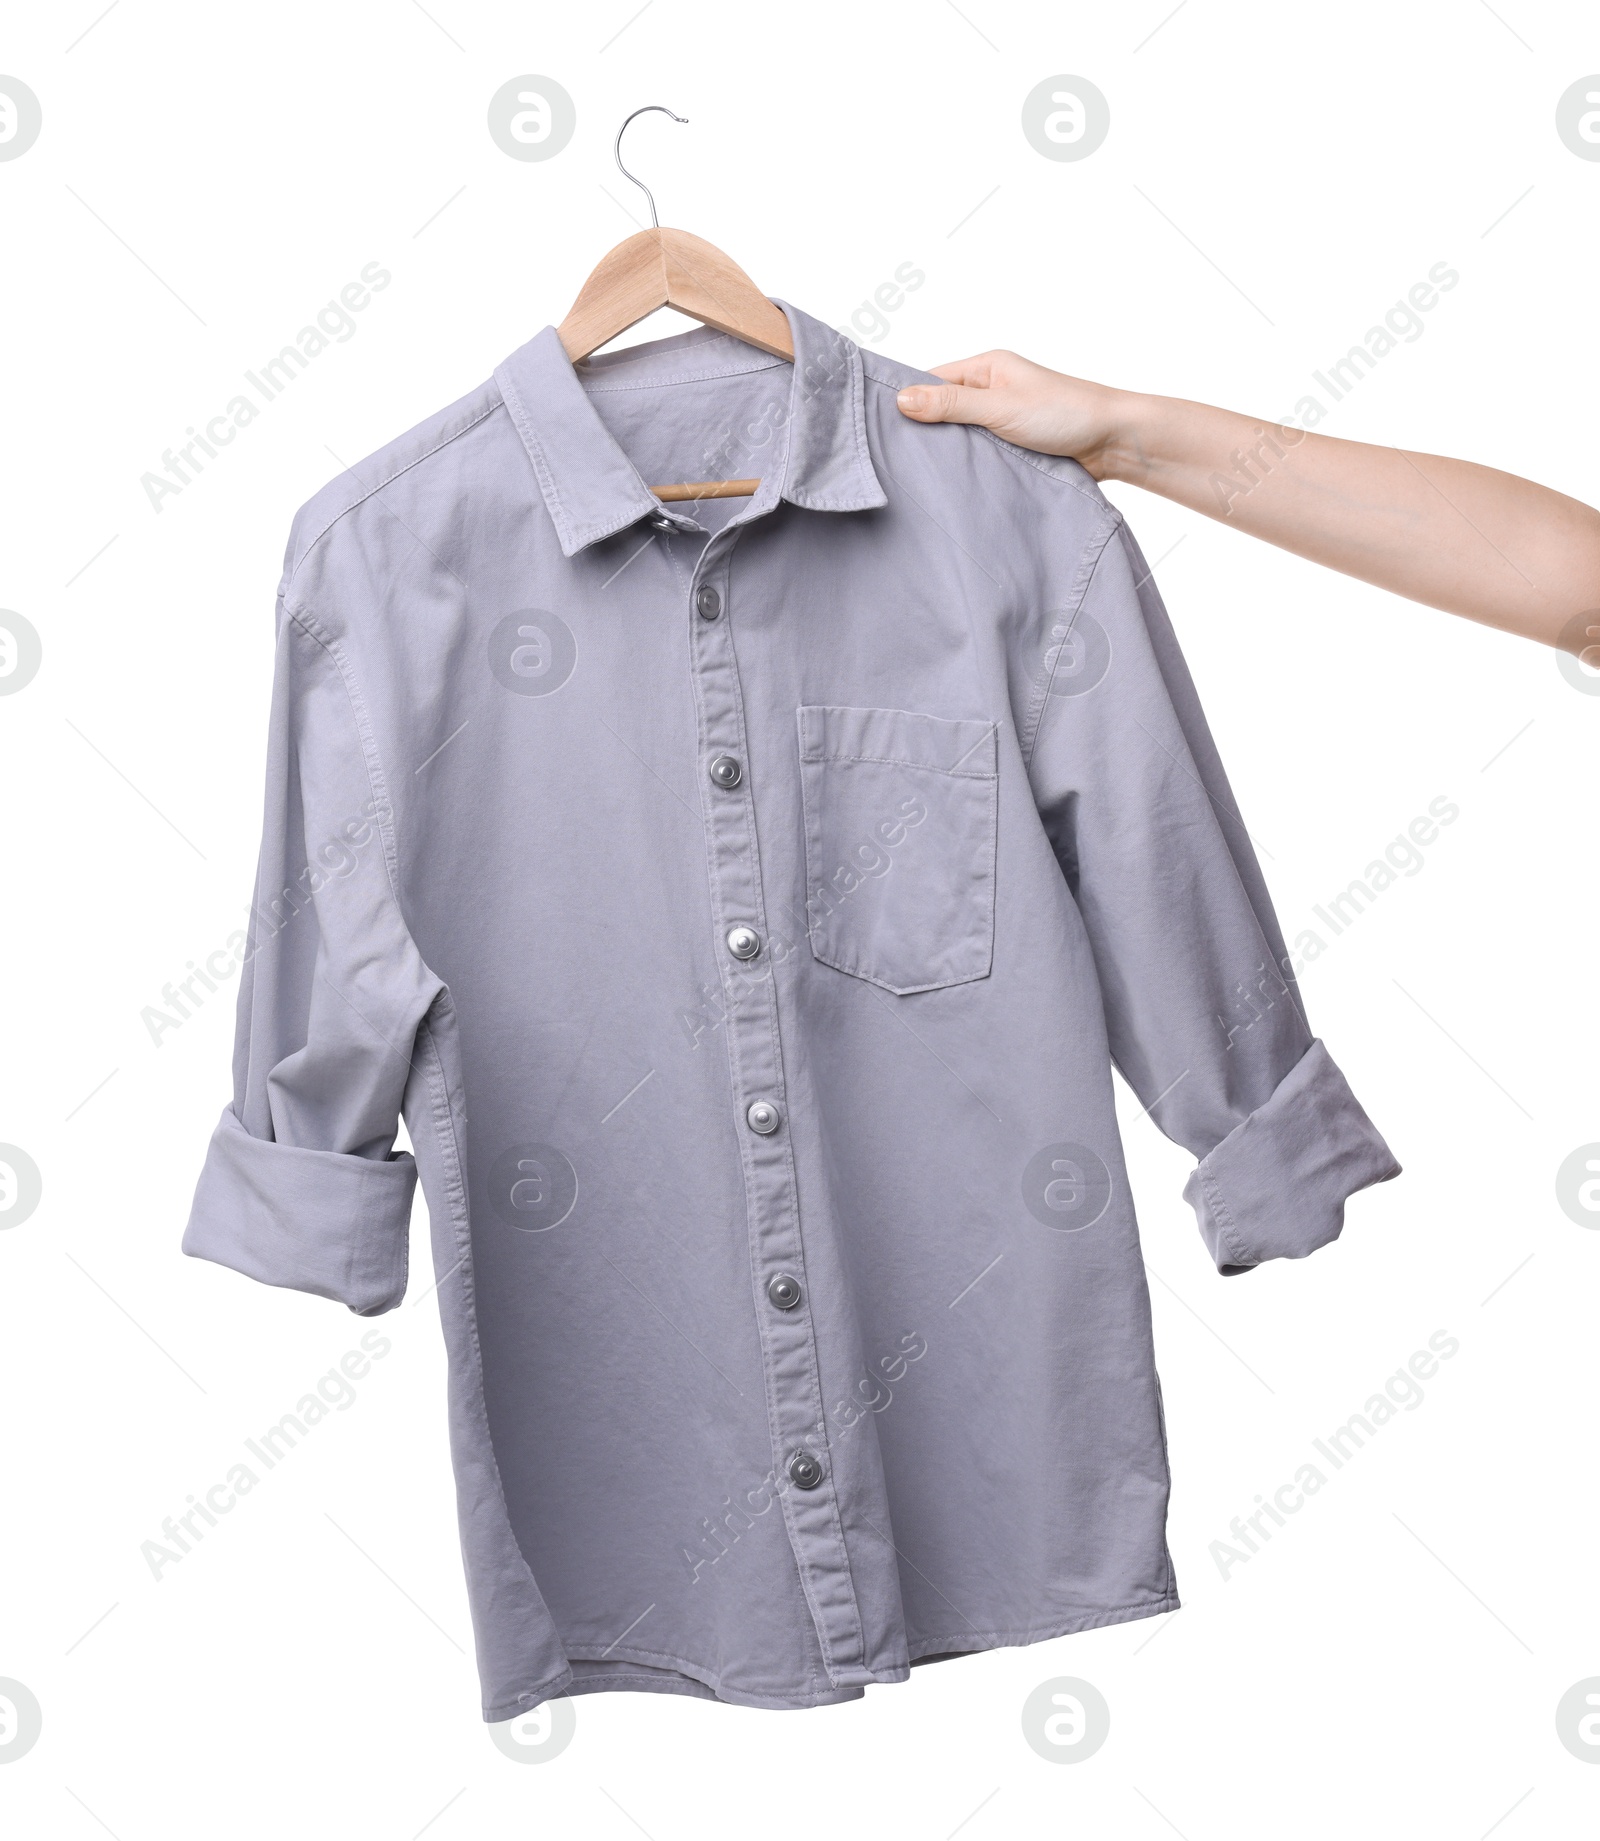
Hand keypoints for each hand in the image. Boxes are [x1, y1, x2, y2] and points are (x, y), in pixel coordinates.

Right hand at [895, 350, 1135, 481]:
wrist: (1113, 443)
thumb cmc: (1065, 413)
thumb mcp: (1000, 407)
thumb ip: (951, 406)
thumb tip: (901, 400)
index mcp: (986, 368)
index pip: (930, 380)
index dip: (906, 401)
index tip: (879, 427)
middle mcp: (990, 390)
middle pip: (941, 411)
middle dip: (923, 432)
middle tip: (894, 459)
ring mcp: (1000, 421)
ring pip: (959, 437)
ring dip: (947, 454)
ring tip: (919, 474)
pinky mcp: (1011, 448)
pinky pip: (978, 456)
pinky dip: (968, 467)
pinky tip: (952, 482)